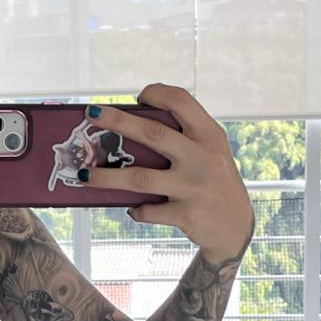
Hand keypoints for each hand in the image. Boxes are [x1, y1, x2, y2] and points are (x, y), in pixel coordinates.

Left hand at [81, 84, 253, 262]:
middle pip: (152, 133)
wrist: (236, 227)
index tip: (137, 97)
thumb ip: (182, 139)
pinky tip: (132, 208)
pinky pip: (149, 211)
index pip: (181, 101)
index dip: (156, 93)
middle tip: (90, 114)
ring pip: (140, 178)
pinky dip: (136, 210)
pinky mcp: (186, 215)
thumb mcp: (210, 153)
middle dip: (117, 121)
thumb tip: (128, 130)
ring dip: (107, 177)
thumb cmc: (213, 182)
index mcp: (209, 135)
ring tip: (84, 176)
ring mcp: (194, 187)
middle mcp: (202, 157)